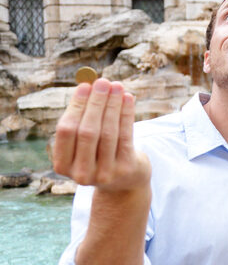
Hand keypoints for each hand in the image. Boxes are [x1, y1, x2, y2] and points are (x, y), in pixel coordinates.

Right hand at [52, 78, 149, 193]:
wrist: (124, 181)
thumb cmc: (99, 153)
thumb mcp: (85, 142)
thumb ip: (83, 118)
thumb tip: (90, 85)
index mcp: (62, 165)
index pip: (65, 131)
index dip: (76, 107)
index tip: (84, 86)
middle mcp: (81, 173)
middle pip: (87, 131)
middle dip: (96, 103)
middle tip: (102, 82)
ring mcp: (104, 173)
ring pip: (108, 133)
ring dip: (113, 106)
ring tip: (117, 86)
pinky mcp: (125, 169)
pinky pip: (126, 136)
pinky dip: (126, 114)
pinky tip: (128, 99)